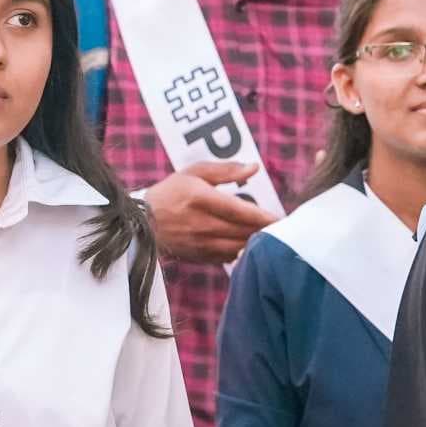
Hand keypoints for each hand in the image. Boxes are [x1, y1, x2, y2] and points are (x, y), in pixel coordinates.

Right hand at [145, 162, 276, 264]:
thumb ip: (226, 170)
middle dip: (266, 231)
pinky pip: (229, 258)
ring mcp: (200, 243)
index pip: (241, 211)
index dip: (264, 216)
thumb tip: (254, 168)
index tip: (281, 218)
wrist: (142, 222)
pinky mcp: (200, 257)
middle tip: (282, 228)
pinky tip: (249, 246)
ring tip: (270, 238)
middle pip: (244, 231)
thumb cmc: (171, 192)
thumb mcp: (195, 173)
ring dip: (256, 244)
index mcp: (202, 198)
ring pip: (239, 247)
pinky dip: (242, 253)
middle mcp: (202, 223)